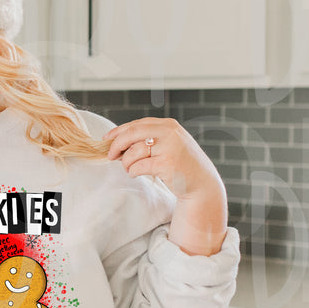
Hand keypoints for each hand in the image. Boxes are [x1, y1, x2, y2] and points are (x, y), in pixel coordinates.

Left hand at [106, 118, 227, 255]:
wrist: (201, 183)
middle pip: (132, 134)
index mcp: (168, 125)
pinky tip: (136, 173)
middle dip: (116, 145)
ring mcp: (168, 148)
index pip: (136, 124)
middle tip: (111, 155)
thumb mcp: (169, 143)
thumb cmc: (181, 164)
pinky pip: (138, 167)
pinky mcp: (166, 164)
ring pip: (133, 152)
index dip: (118, 131)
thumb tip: (118, 140)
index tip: (107, 139)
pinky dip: (132, 172)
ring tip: (130, 168)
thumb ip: (150, 138)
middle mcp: (169, 133)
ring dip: (126, 163)